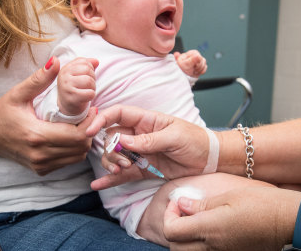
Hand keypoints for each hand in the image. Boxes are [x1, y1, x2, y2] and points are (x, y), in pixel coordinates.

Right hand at [0, 57, 95, 175]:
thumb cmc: (3, 112)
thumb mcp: (19, 93)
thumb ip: (39, 79)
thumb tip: (56, 62)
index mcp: (36, 135)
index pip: (77, 135)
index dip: (90, 123)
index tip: (92, 109)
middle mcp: (40, 154)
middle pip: (81, 147)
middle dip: (89, 130)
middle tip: (89, 115)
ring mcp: (41, 165)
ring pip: (77, 156)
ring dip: (83, 141)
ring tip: (80, 124)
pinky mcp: (41, 170)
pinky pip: (68, 162)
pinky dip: (74, 150)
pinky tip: (69, 135)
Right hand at [57, 57, 97, 115]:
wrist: (67, 107)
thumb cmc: (75, 89)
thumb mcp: (79, 74)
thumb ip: (87, 65)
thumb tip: (96, 61)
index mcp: (65, 68)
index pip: (84, 62)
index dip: (90, 70)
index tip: (84, 78)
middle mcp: (63, 76)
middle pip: (87, 70)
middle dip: (92, 78)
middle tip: (86, 87)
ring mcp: (66, 88)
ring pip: (89, 81)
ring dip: (92, 87)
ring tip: (86, 91)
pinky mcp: (71, 99)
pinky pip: (90, 93)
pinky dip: (91, 96)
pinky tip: (86, 98)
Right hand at [86, 105, 209, 189]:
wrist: (209, 160)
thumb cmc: (195, 140)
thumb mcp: (175, 137)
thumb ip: (150, 140)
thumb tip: (125, 141)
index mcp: (146, 120)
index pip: (118, 114)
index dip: (102, 119)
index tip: (91, 130)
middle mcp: (139, 135)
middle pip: (112, 137)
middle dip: (111, 149)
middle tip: (123, 161)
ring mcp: (140, 152)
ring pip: (115, 155)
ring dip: (112, 163)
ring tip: (121, 170)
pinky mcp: (143, 168)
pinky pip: (123, 173)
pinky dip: (111, 179)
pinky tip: (98, 185)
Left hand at [163, 186, 300, 249]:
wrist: (290, 221)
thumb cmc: (263, 204)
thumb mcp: (229, 196)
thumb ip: (201, 204)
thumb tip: (181, 204)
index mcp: (210, 229)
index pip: (171, 231)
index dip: (169, 215)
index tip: (178, 202)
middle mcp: (213, 247)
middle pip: (175, 248)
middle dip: (173, 229)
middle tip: (183, 211)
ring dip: (185, 239)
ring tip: (196, 220)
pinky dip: (199, 245)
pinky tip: (210, 229)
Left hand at [174, 50, 206, 77]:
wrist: (182, 76)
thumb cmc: (181, 69)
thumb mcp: (185, 64)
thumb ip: (192, 60)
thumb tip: (198, 56)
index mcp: (191, 53)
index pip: (199, 56)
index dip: (197, 62)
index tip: (192, 66)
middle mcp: (195, 55)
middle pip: (203, 60)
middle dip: (198, 67)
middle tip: (193, 70)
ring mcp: (198, 60)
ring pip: (204, 64)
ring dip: (199, 70)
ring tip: (194, 71)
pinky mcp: (200, 65)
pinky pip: (205, 67)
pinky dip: (201, 71)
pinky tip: (196, 72)